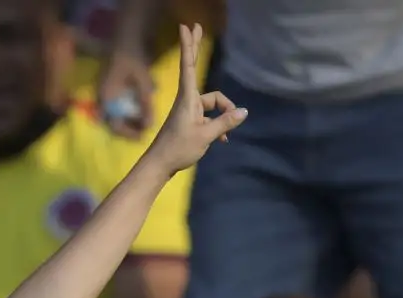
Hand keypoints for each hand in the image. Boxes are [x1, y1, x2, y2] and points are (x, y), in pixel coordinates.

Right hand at [97, 48, 154, 137]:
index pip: (114, 125)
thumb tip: (150, 125)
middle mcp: (102, 100)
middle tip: (145, 130)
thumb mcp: (143, 82)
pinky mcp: (108, 91)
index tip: (143, 135)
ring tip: (144, 121)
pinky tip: (139, 110)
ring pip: (114, 116)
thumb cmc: (133, 59)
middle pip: (113, 123)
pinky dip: (127, 112)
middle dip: (129, 129)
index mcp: (106, 99)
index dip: (129, 133)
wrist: (124, 40)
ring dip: (129, 121)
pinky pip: (115, 108)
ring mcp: (104, 95)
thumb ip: (145, 104)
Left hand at [145, 24, 244, 174]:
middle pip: (195, 68)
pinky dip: (218, 124)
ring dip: (223, 114)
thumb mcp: (205, 136)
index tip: (186, 27)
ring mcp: (189, 109)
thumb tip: (243, 112)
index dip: (189, 45)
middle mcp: (188, 99)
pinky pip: (209, 115)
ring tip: (224, 136)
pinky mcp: (190, 120)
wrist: (159, 165)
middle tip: (198, 26)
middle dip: (197, 48)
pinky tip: (222, 140)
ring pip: (212, 102)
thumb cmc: (179, 149)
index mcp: (188, 98)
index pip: (189, 65)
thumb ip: (224, 123)